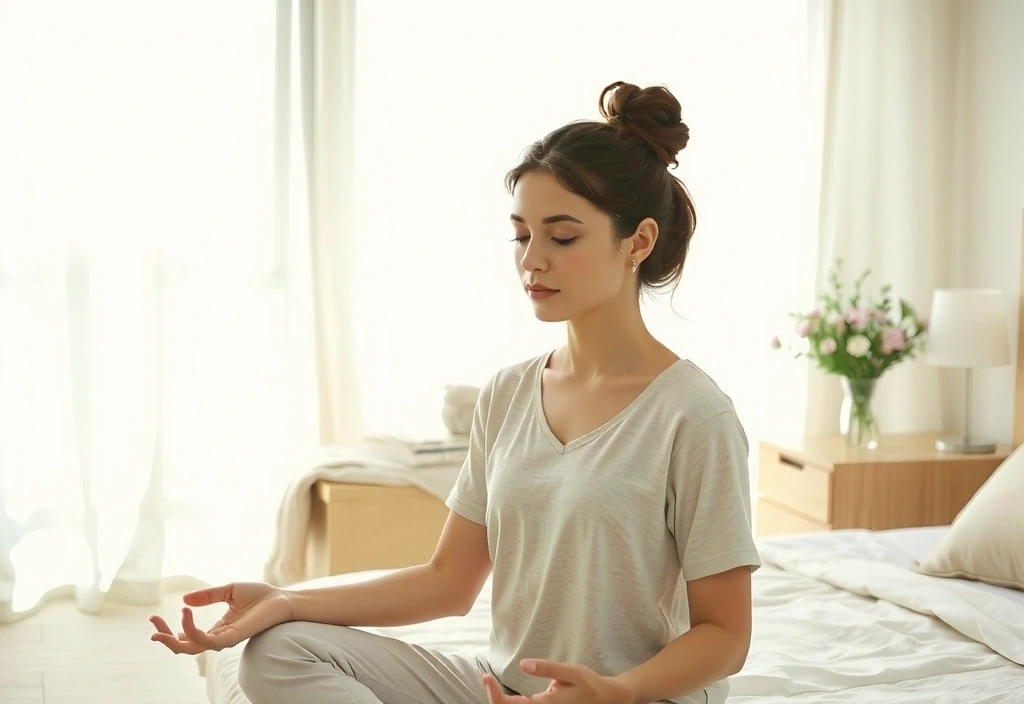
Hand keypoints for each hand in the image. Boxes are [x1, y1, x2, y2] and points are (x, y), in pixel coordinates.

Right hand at [149, 581, 292, 654]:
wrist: (281, 598)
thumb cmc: (260, 595)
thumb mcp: (228, 590)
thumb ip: (207, 596)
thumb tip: (184, 600)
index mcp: (217, 629)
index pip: (187, 637)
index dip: (168, 631)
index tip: (153, 618)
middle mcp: (219, 637)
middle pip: (184, 647)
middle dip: (164, 639)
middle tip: (152, 624)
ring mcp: (225, 640)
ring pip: (192, 648)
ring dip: (172, 639)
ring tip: (159, 627)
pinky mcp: (232, 638)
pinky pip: (206, 641)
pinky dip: (192, 630)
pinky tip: (185, 613)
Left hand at [482, 659, 635, 703]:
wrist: (607, 701)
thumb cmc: (590, 685)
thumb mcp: (572, 672)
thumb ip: (548, 669)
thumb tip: (523, 665)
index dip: (494, 694)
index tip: (486, 678)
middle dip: (495, 698)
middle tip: (486, 679)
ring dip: (502, 702)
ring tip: (491, 685)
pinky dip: (512, 703)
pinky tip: (505, 696)